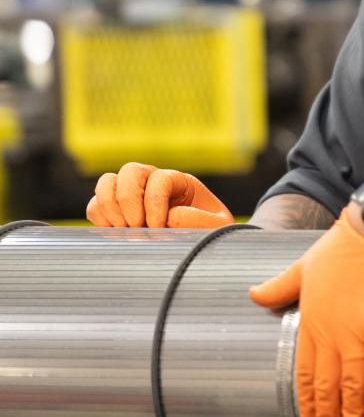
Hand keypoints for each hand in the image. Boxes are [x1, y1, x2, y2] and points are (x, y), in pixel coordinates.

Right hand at [86, 162, 234, 228]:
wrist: (199, 245)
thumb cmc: (209, 232)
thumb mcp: (215, 225)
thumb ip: (197, 219)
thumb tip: (168, 217)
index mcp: (180, 181)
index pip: (159, 178)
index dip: (154, 202)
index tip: (158, 226)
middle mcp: (152, 182)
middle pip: (130, 171)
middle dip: (129, 200)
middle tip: (137, 227)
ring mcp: (132, 194)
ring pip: (107, 183)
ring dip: (111, 208)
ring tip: (124, 230)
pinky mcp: (116, 210)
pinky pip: (95, 205)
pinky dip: (99, 218)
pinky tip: (115, 234)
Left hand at [249, 208, 363, 416]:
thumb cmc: (343, 246)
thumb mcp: (304, 265)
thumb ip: (279, 286)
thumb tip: (253, 294)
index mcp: (311, 320)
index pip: (305, 373)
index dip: (308, 401)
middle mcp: (332, 333)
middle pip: (328, 387)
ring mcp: (359, 334)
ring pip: (352, 386)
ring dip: (351, 416)